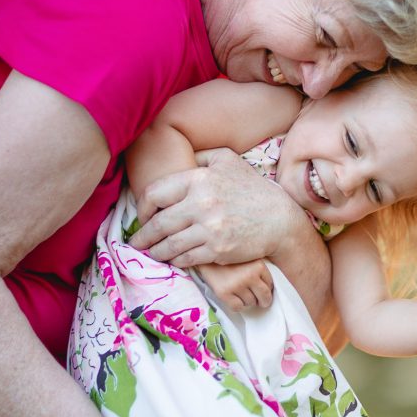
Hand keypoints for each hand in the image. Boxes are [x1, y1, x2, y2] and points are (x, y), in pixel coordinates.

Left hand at [130, 148, 300, 267]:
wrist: (279, 220)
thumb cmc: (252, 189)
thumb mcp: (228, 160)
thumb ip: (201, 156)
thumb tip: (180, 157)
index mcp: (199, 179)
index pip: (155, 193)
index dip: (143, 207)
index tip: (142, 215)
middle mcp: (201, 203)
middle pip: (158, 224)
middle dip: (143, 236)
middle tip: (137, 242)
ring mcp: (209, 229)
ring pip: (169, 245)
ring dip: (156, 252)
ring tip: (151, 253)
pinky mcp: (217, 250)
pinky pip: (186, 258)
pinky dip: (175, 260)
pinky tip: (173, 259)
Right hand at [198, 260, 273, 310]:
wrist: (205, 255)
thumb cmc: (229, 257)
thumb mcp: (248, 258)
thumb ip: (258, 269)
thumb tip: (270, 289)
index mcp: (259, 265)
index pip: (270, 284)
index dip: (266, 288)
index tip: (260, 288)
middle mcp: (249, 276)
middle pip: (264, 297)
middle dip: (262, 300)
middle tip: (257, 298)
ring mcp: (237, 285)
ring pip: (251, 303)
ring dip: (248, 300)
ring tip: (240, 291)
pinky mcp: (224, 293)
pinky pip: (238, 307)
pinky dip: (238, 305)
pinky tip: (234, 297)